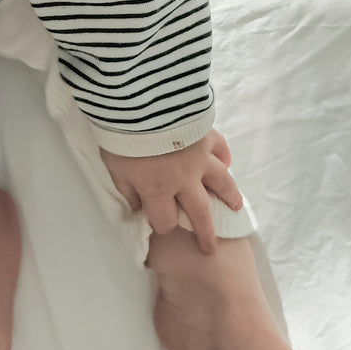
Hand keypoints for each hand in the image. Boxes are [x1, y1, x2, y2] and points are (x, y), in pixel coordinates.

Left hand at [99, 128, 242, 253]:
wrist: (143, 102)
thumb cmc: (121, 136)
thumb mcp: (115, 168)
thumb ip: (127, 189)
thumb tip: (136, 205)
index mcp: (158, 190)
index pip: (165, 221)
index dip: (163, 225)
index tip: (162, 224)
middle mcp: (183, 180)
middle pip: (199, 213)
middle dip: (205, 233)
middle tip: (211, 247)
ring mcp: (199, 158)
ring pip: (221, 183)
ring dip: (229, 197)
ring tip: (235, 207)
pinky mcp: (205, 135)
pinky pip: (221, 149)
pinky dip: (225, 158)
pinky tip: (226, 164)